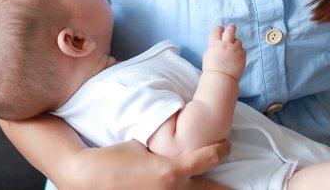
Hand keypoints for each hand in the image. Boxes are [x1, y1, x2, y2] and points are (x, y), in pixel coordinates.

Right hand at [64, 139, 232, 189]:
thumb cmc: (113, 159)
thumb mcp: (141, 145)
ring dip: (209, 188)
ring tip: (223, 187)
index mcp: (172, 171)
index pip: (210, 158)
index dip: (222, 149)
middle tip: (241, 185)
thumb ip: (162, 147)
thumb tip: (170, 145)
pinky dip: (186, 189)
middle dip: (226, 187)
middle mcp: (174, 189)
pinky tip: (189, 187)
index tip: (227, 144)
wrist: (88, 178)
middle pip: (212, 189)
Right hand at [202, 24, 245, 80]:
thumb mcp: (208, 55)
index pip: (216, 32)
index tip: (220, 28)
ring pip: (237, 40)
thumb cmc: (212, 69)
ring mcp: (234, 49)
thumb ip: (213, 46)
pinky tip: (236, 56)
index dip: (218, 29)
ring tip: (233, 49)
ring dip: (235, 42)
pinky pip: (242, 49)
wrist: (221, 78)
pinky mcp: (242, 55)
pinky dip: (239, 51)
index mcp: (214, 44)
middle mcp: (225, 44)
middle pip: (229, 31)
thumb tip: (218, 42)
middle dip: (231, 28)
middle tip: (232, 26)